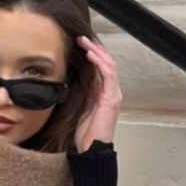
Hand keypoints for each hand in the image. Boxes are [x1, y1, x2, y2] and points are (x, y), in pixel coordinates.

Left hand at [73, 34, 122, 152]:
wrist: (92, 149)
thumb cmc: (86, 133)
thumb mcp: (80, 108)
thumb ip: (81, 93)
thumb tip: (73, 78)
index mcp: (103, 92)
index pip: (100, 66)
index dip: (91, 53)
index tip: (79, 43)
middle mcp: (110, 91)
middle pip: (106, 62)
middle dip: (94, 47)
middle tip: (81, 36)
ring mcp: (113, 93)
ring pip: (108, 64)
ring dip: (96, 50)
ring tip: (84, 41)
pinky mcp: (112, 98)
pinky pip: (108, 74)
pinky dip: (100, 62)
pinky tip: (90, 54)